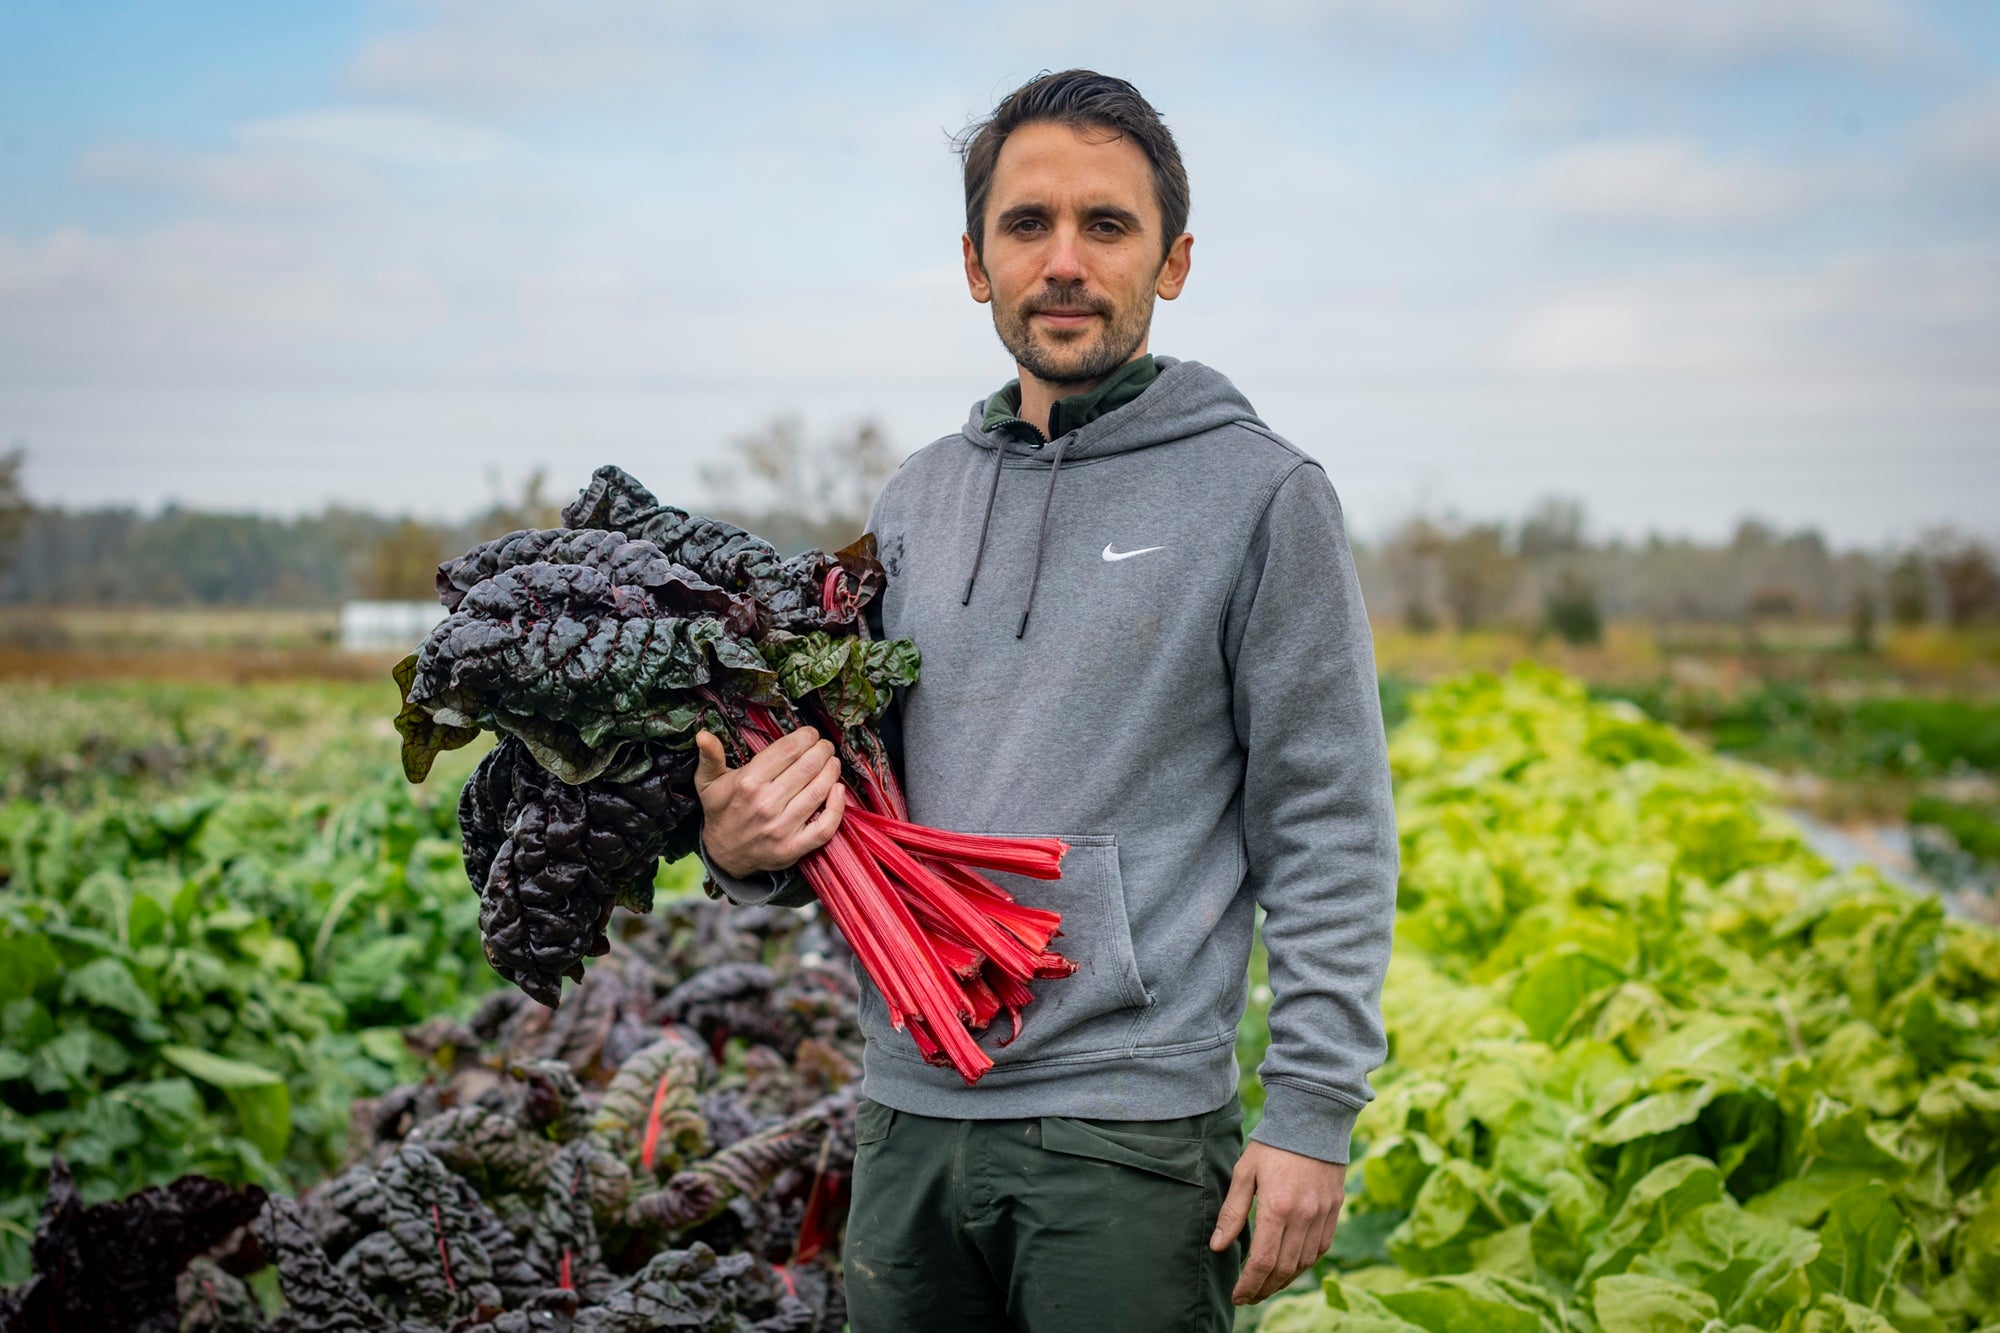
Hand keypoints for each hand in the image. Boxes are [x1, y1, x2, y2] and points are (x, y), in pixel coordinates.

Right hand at [693, 727, 845, 877]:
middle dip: (822, 750)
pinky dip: (837, 807)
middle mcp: (765, 804)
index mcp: (747, 783)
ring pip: (819, 791)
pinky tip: (838, 790)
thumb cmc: (721, 811)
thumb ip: (710, 757)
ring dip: (832, 771)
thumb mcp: (708, 782)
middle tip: (825, 745)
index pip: (788, 750)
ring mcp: (781, 828)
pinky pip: (825, 827)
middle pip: (808, 767)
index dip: (805, 737)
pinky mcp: (794, 848)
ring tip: (832, 762)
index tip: (811, 733)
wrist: (724, 854)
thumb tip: (703, 734)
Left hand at [1209, 1140, 1345, 1305]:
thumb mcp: (1244, 1172)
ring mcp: (1322, 1215)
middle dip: (1264, 1289)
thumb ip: (1232, 1212)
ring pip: (1304, 1263)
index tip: (1238, 1295)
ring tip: (1266, 1286)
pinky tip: (1290, 1266)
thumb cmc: (1272, 1144)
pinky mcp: (1334, 1210)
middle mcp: (1304, 1216)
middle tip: (1248, 1297)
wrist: (1312, 1120)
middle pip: (1284, 1269)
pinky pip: (1321, 1248)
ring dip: (1284, 1280)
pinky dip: (1305, 1263)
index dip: (1249, 1284)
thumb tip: (1217, 1246)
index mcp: (1277, 1207)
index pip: (1263, 1261)